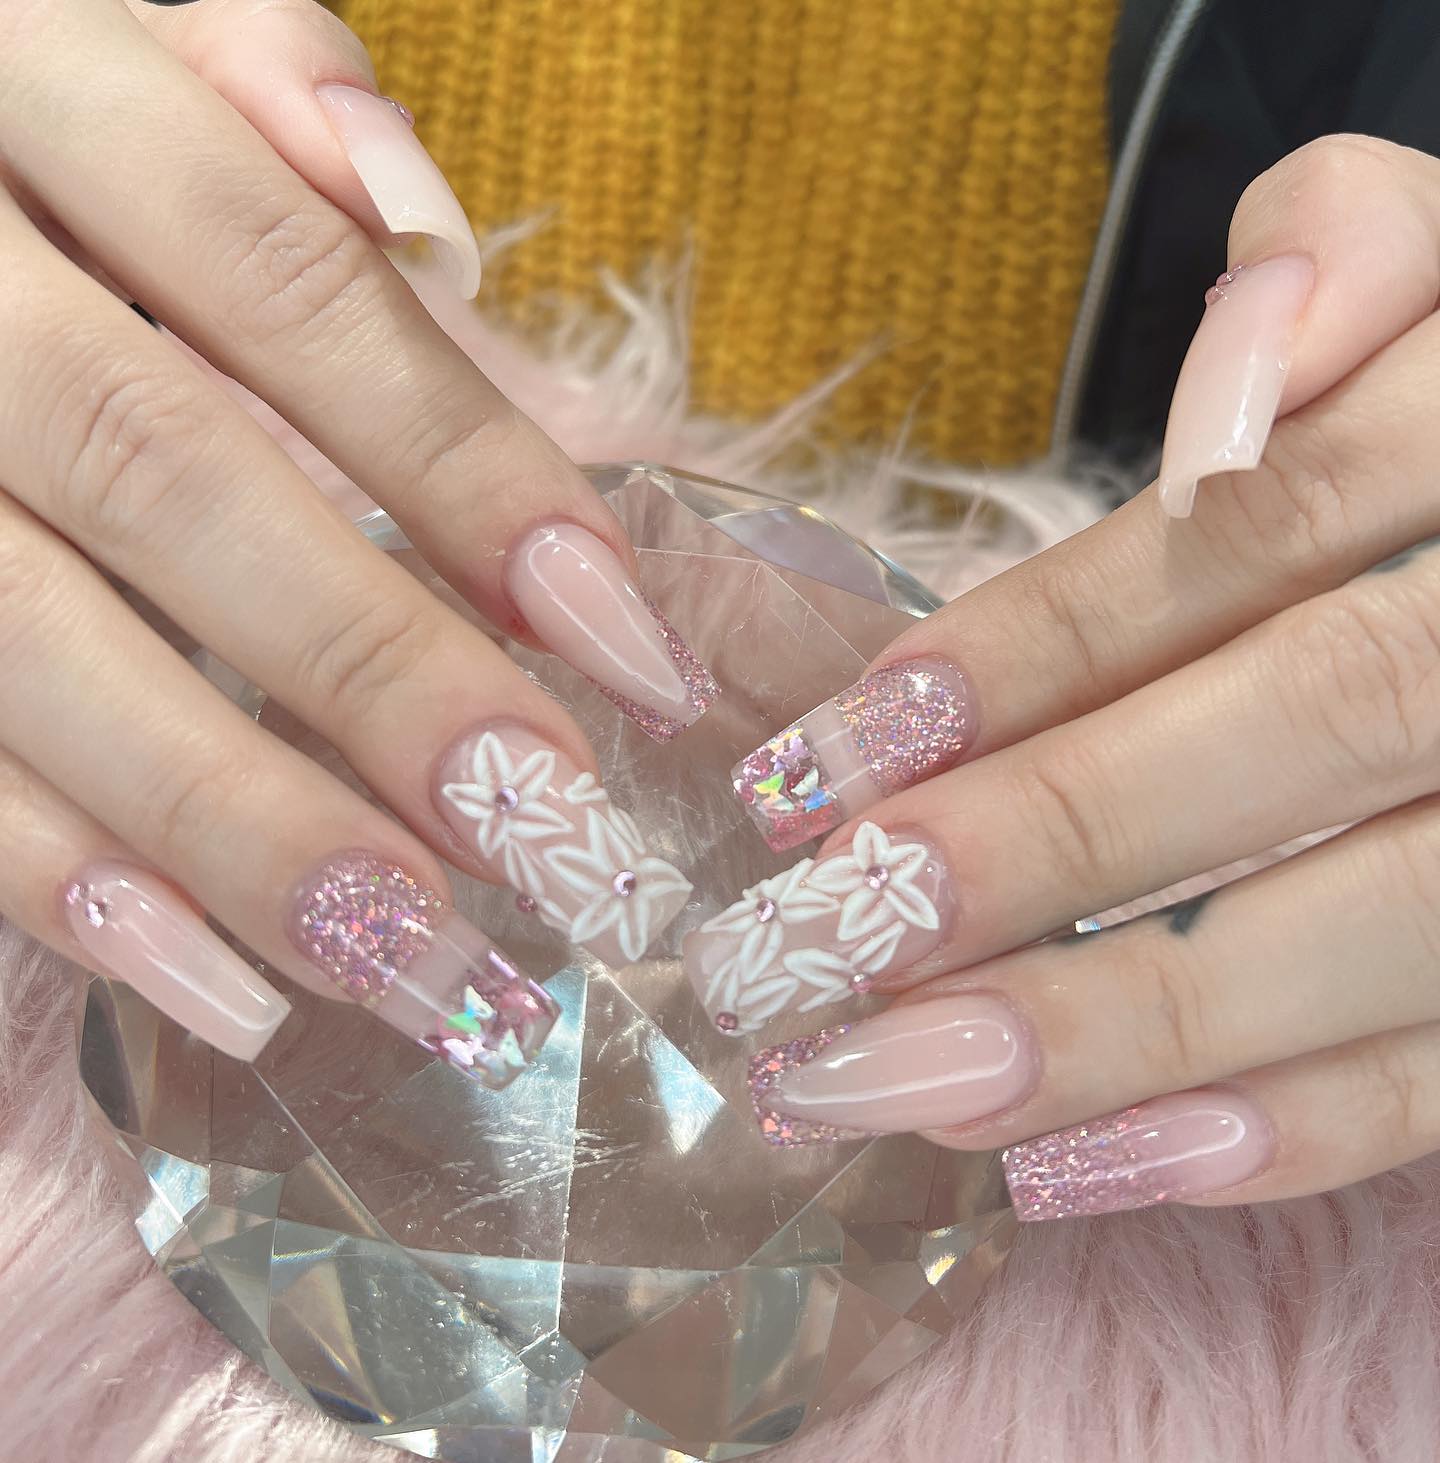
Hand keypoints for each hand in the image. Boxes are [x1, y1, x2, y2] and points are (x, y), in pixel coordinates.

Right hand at [0, 0, 711, 1079]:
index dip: (463, 464)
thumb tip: (428, 219)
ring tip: (409, 953)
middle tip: (535, 817)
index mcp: (33, 93)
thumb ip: (270, 94)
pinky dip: (60, 878)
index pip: (283, 282)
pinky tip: (219, 984)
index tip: (623, 639)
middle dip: (364, 663)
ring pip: (19, 636)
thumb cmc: (19, 133)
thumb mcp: (126, 53)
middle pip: (160, 470)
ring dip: (229, 817)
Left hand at [689, 133, 1439, 1215]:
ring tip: (894, 1080)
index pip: (1242, 538)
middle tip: (812, 942)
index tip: (827, 763)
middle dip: (1050, 841)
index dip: (1036, 646)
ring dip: (1125, 1022)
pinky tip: (1082, 1163)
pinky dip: (1288, 1129)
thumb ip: (1350, 251)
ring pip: (1384, 923)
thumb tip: (1235, 355)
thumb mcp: (1439, 282)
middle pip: (1310, 726)